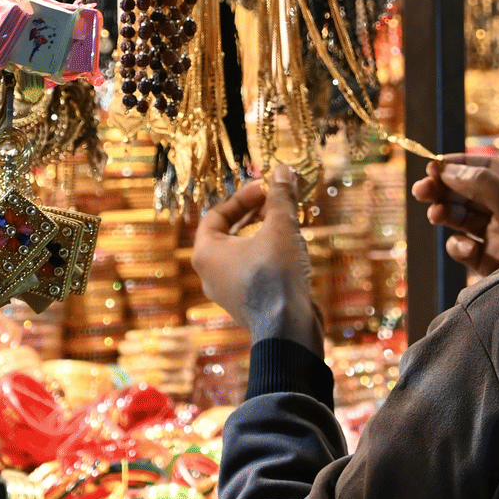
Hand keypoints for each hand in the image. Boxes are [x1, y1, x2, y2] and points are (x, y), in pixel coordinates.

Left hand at [193, 164, 323, 354]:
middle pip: (228, 233)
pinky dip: (268, 257)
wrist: (287, 329)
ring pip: (242, 254)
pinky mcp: (247, 305)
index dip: (242, 196)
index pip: (217, 213)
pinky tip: (292, 251)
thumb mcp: (279, 227)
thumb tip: (283, 170)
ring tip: (287, 224)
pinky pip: (252, 272)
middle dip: (254, 214)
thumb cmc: (274, 273)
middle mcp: (210, 274)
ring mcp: (227, 293)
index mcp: (206, 252)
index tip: (266, 188)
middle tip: (276, 202)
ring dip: (263, 235)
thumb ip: (280, 197)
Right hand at [411, 155, 498, 276]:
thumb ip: (481, 184)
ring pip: (465, 218)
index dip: (458, 165)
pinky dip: (459, 246)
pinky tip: (464, 250)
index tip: (430, 168)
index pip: (487, 167)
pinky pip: (467, 247)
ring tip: (435, 216)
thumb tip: (447, 170)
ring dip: (448, 214)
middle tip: (420, 192)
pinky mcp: (493, 263)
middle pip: (471, 191)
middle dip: (446, 190)